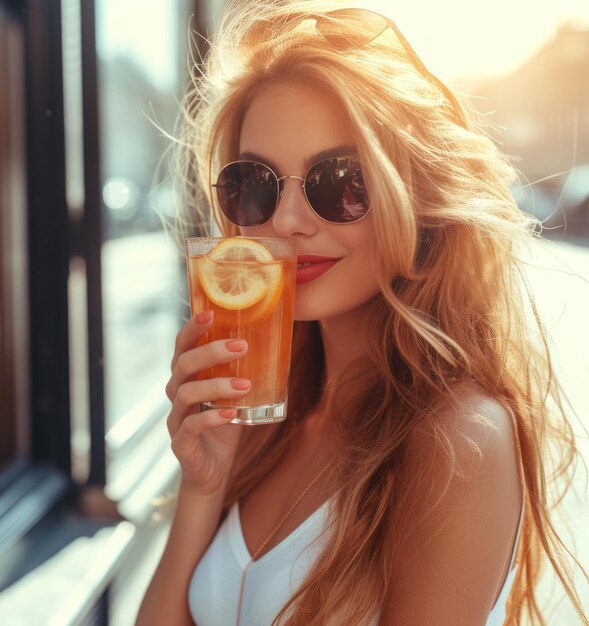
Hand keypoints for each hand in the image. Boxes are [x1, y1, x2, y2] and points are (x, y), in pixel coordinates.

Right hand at [165, 311, 248, 496]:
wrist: (212, 470)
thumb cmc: (226, 424)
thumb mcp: (238, 394)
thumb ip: (247, 371)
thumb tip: (280, 342)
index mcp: (188, 376)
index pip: (183, 345)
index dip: (192, 328)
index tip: (211, 313)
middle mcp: (176, 392)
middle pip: (183, 364)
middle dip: (211, 352)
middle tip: (241, 347)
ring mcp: (176, 418)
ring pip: (185, 393)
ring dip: (216, 386)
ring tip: (245, 385)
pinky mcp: (180, 443)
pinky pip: (190, 426)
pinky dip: (210, 418)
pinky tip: (231, 413)